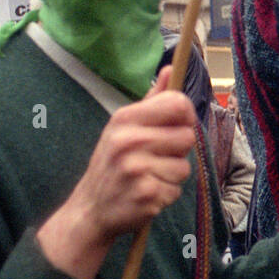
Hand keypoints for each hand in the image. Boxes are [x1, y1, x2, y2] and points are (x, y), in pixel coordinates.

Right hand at [37, 67, 195, 278]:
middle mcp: (130, 141)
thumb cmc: (113, 163)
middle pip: (187, 136)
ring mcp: (137, 169)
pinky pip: (176, 190)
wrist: (90, 208)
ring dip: (172, 175)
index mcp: (126, 119)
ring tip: (148, 176)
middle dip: (178, 150)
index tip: (177, 126)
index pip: (179, 104)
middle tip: (155, 158)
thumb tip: (172, 70)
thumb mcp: (124, 127)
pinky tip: (146, 193)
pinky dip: (166, 195)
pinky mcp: (145, 195)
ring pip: (185, 167)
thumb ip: (153, 100)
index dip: (185, 116)